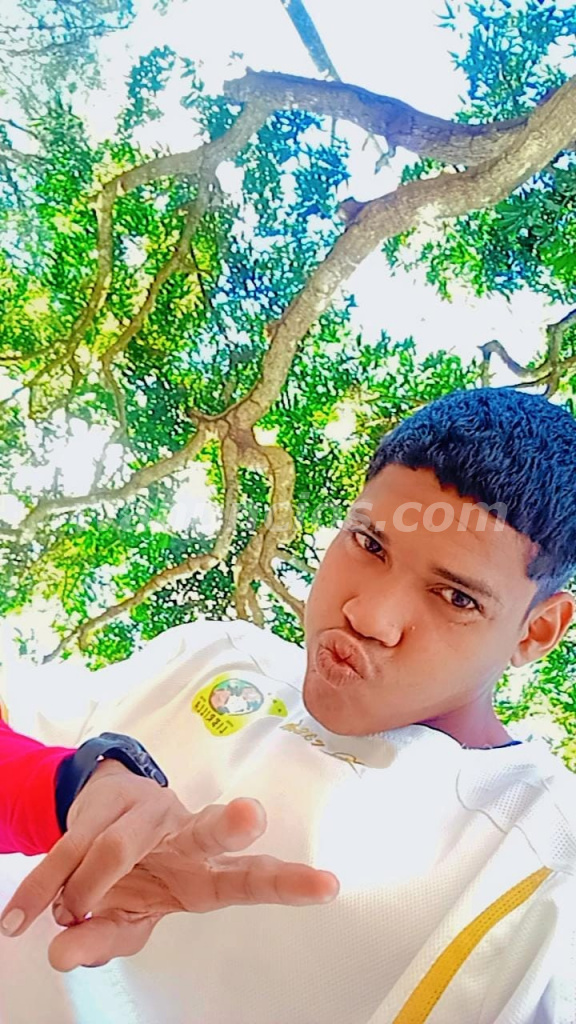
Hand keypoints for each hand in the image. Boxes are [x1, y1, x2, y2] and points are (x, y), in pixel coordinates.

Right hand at [1, 761, 338, 971]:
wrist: (103, 811)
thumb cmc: (138, 873)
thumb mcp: (129, 919)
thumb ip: (105, 940)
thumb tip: (64, 953)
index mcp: (204, 870)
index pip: (251, 878)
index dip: (288, 883)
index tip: (327, 886)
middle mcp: (183, 835)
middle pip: (210, 830)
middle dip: (230, 825)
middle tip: (250, 816)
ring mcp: (144, 815)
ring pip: (120, 848)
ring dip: (87, 891)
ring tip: (68, 914)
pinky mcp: (104, 806)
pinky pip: (67, 853)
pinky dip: (39, 890)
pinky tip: (22, 917)